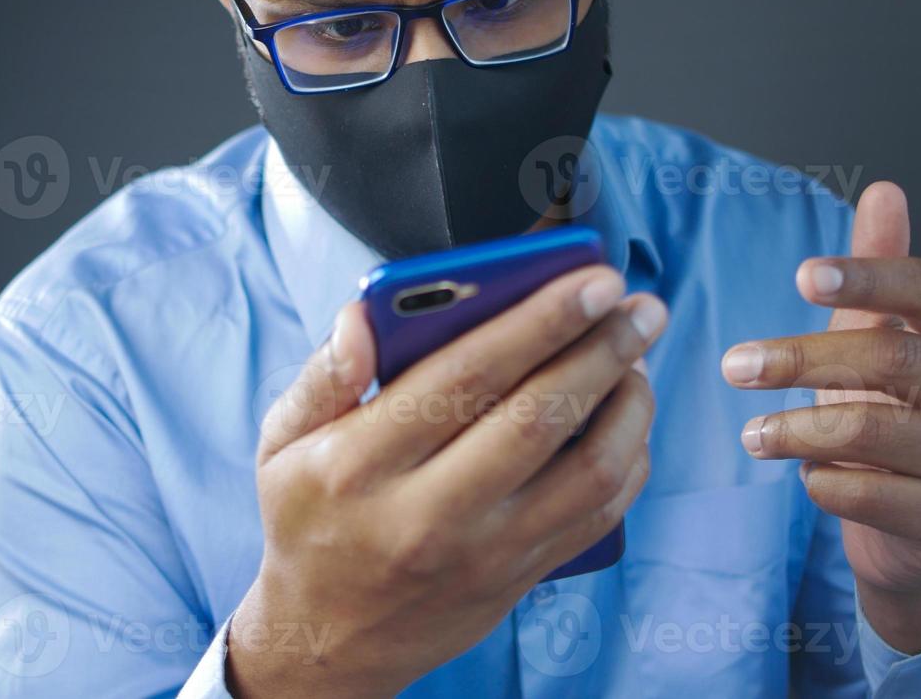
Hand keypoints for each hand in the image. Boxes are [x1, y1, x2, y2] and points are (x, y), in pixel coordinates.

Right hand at [228, 266, 665, 697]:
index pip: (463, 378)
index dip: (537, 322)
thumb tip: (362, 317)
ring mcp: (483, 553)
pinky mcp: (520, 577)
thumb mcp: (282, 445)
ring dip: (628, 405)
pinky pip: (599, 516)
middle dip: (601, 350)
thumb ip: (322, 375)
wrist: (328, 640)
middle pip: (538, 418)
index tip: (588, 281)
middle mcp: (428, 512)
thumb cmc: (310, 522)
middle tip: (638, 306)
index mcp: (362, 465)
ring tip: (637, 355)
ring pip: (586, 471)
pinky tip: (629, 417)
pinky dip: (630, 460)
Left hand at [721, 182, 920, 651]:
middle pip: (892, 358)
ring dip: (795, 430)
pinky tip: (806, 475)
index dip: (866, 276)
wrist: (918, 524)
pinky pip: (866, 493)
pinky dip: (820, 480)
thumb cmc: (896, 412)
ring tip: (750, 433)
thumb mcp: (884, 335)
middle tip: (734, 365)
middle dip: (800, 359)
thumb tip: (884, 190)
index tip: (799, 276)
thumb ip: (882, 266)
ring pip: (874, 431)